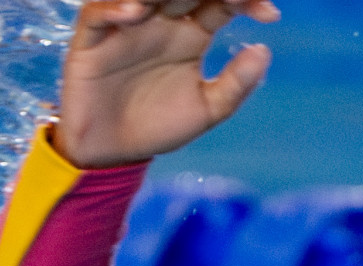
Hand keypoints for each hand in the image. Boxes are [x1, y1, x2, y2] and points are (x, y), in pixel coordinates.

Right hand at [52, 0, 279, 168]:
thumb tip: (263, 50)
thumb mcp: (207, 111)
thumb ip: (236, 84)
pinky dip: (115, 8)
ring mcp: (126, 27)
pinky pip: (98, 14)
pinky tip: (138, 12)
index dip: (246, 1)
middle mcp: (161, 23)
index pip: (221, 3)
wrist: (112, 153)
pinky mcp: (92, 41)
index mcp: (191, 35)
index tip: (270, 14)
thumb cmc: (159, 127)